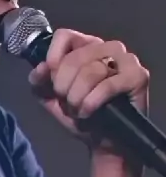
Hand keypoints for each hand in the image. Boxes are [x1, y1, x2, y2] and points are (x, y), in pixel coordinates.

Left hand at [28, 29, 149, 151]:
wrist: (103, 140)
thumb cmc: (80, 113)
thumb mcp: (50, 98)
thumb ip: (39, 81)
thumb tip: (41, 68)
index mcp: (86, 46)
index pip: (64, 36)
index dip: (53, 58)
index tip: (51, 81)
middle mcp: (107, 47)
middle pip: (74, 58)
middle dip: (63, 86)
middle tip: (67, 102)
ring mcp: (125, 59)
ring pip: (91, 71)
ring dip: (77, 97)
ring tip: (79, 109)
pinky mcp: (137, 76)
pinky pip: (107, 85)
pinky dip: (92, 102)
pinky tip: (88, 112)